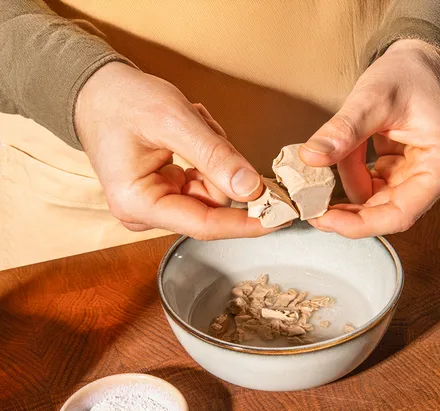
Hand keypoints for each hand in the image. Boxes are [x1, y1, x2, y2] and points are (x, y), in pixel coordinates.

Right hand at [75, 62, 267, 238]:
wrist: (96, 91)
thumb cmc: (121, 101)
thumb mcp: (173, 120)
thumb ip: (215, 156)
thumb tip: (252, 189)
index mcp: (138, 204)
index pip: (205, 226)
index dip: (247, 223)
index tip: (281, 218)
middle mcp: (146, 214)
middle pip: (212, 206)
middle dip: (222, 168)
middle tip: (207, 131)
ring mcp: (157, 206)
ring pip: (214, 192)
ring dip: (214, 156)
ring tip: (192, 127)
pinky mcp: (166, 195)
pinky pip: (205, 183)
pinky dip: (208, 156)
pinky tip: (190, 134)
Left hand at [299, 39, 439, 237]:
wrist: (419, 59)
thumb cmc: (409, 73)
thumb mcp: (372, 98)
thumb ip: (343, 130)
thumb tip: (311, 157)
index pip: (400, 214)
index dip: (361, 225)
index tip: (327, 221)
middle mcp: (434, 177)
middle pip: (386, 213)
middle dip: (348, 212)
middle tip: (313, 207)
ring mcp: (418, 177)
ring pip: (375, 201)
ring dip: (348, 186)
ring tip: (331, 159)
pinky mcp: (402, 173)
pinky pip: (371, 186)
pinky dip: (352, 175)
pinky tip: (342, 157)